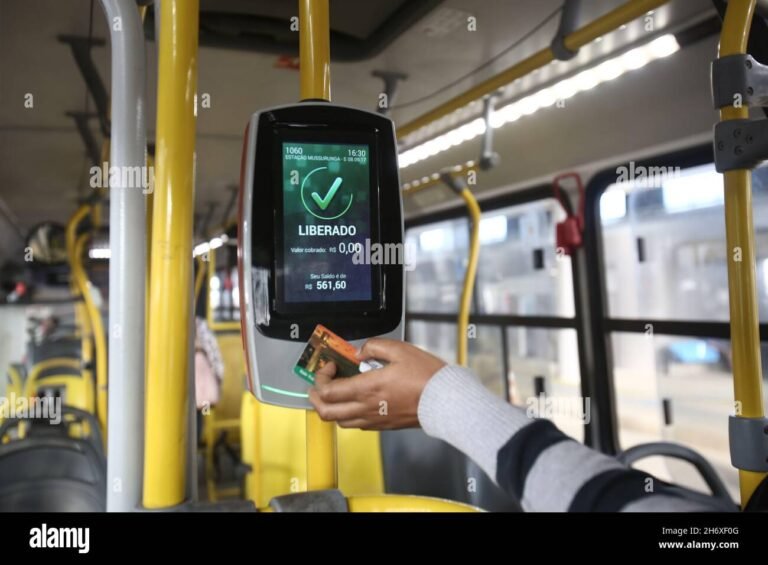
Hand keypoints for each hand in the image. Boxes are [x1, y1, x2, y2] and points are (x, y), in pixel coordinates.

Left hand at [308, 338, 446, 429]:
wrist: (444, 400)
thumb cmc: (425, 376)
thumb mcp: (399, 349)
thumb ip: (374, 346)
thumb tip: (360, 352)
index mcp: (366, 388)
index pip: (327, 391)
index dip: (321, 378)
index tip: (330, 366)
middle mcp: (365, 407)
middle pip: (325, 412)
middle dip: (315, 398)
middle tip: (319, 385)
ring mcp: (373, 419)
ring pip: (339, 421)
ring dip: (330, 408)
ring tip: (334, 394)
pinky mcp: (383, 425)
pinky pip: (356, 424)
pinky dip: (347, 415)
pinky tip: (354, 402)